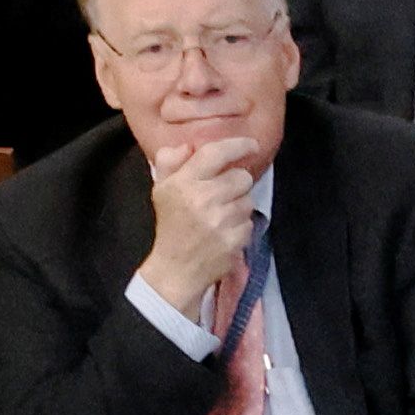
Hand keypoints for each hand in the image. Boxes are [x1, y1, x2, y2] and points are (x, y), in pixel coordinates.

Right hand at [142, 134, 262, 315]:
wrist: (176, 269)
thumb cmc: (172, 225)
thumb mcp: (162, 190)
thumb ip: (170, 162)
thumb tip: (188, 146)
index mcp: (184, 182)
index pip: (216, 153)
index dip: (238, 145)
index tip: (251, 145)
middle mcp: (202, 198)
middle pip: (242, 177)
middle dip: (237, 184)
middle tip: (222, 195)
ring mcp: (220, 220)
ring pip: (248, 200)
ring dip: (239, 206)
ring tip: (220, 216)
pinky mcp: (233, 239)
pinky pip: (250, 222)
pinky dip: (240, 227)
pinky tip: (224, 232)